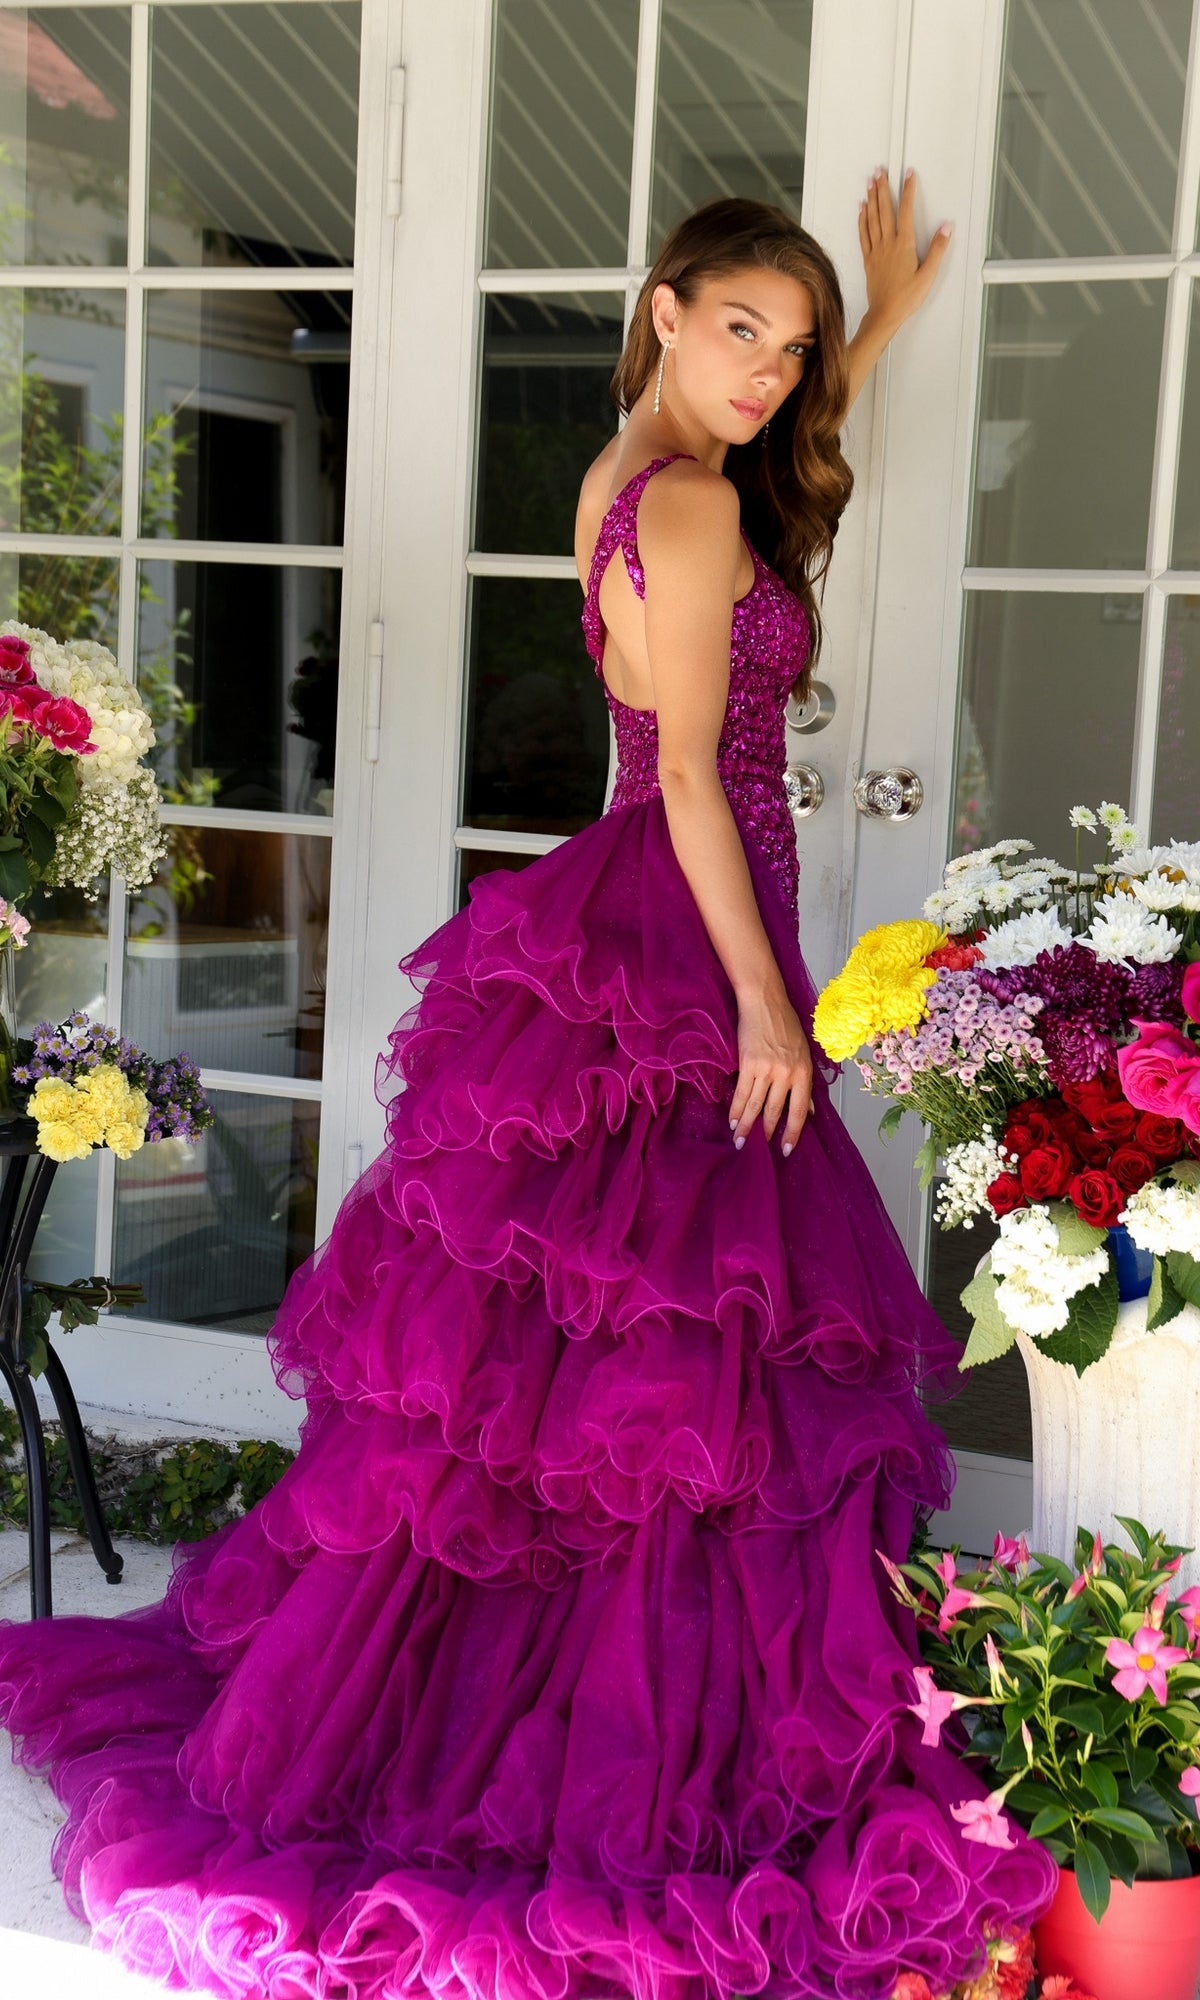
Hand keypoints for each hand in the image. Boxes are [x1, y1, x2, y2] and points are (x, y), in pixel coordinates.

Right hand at [730, 989, 813, 1156]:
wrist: (765, 1002)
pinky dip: (736, 1109)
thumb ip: (805, 1084)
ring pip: (755, 1105)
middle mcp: (787, 1073)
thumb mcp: (804, 1054)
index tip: (787, 1149)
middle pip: (775, 1111)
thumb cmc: (785, 1025)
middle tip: (760, 1150)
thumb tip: (809, 1112)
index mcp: (804, 1072)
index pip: (799, 1111)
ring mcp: (766, 1069)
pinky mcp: (748, 1063)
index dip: (793, 1133)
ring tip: (741, 1142)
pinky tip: (733, 1121)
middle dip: (766, 1133)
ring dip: (747, 1126)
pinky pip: (741, 1093)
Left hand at [857, 166, 951, 335]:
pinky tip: (862, 209)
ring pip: (872, 219)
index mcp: (903, 245)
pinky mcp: (868, 259)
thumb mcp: (928, 275)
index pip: (906, 211)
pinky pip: (864, 234)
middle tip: (880, 170)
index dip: (908, 190)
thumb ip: (937, 249)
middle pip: (885, 210)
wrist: (884, 314)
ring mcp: (876, 251)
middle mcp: (888, 244)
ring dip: (871, 199)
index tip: (908, 174)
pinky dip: (862, 219)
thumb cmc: (906, 297)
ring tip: (870, 182)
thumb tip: (946, 228)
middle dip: (883, 188)